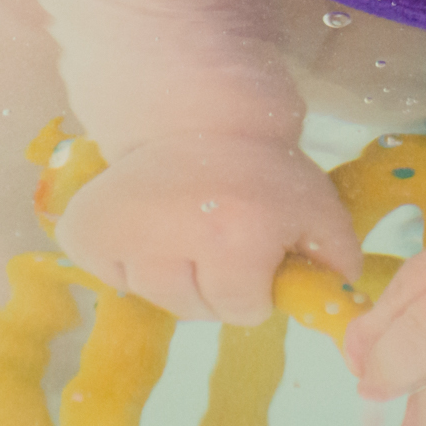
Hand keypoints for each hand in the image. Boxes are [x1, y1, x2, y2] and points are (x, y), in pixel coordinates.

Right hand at [55, 135, 354, 323]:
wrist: (200, 115)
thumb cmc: (263, 168)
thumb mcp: (317, 209)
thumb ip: (337, 263)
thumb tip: (339, 305)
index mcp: (234, 235)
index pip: (242, 310)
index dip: (255, 287)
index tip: (255, 252)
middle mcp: (171, 238)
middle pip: (196, 309)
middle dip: (216, 286)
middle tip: (220, 238)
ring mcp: (120, 234)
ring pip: (154, 297)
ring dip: (175, 275)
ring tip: (186, 228)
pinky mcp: (86, 231)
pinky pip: (113, 280)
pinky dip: (131, 265)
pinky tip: (153, 229)